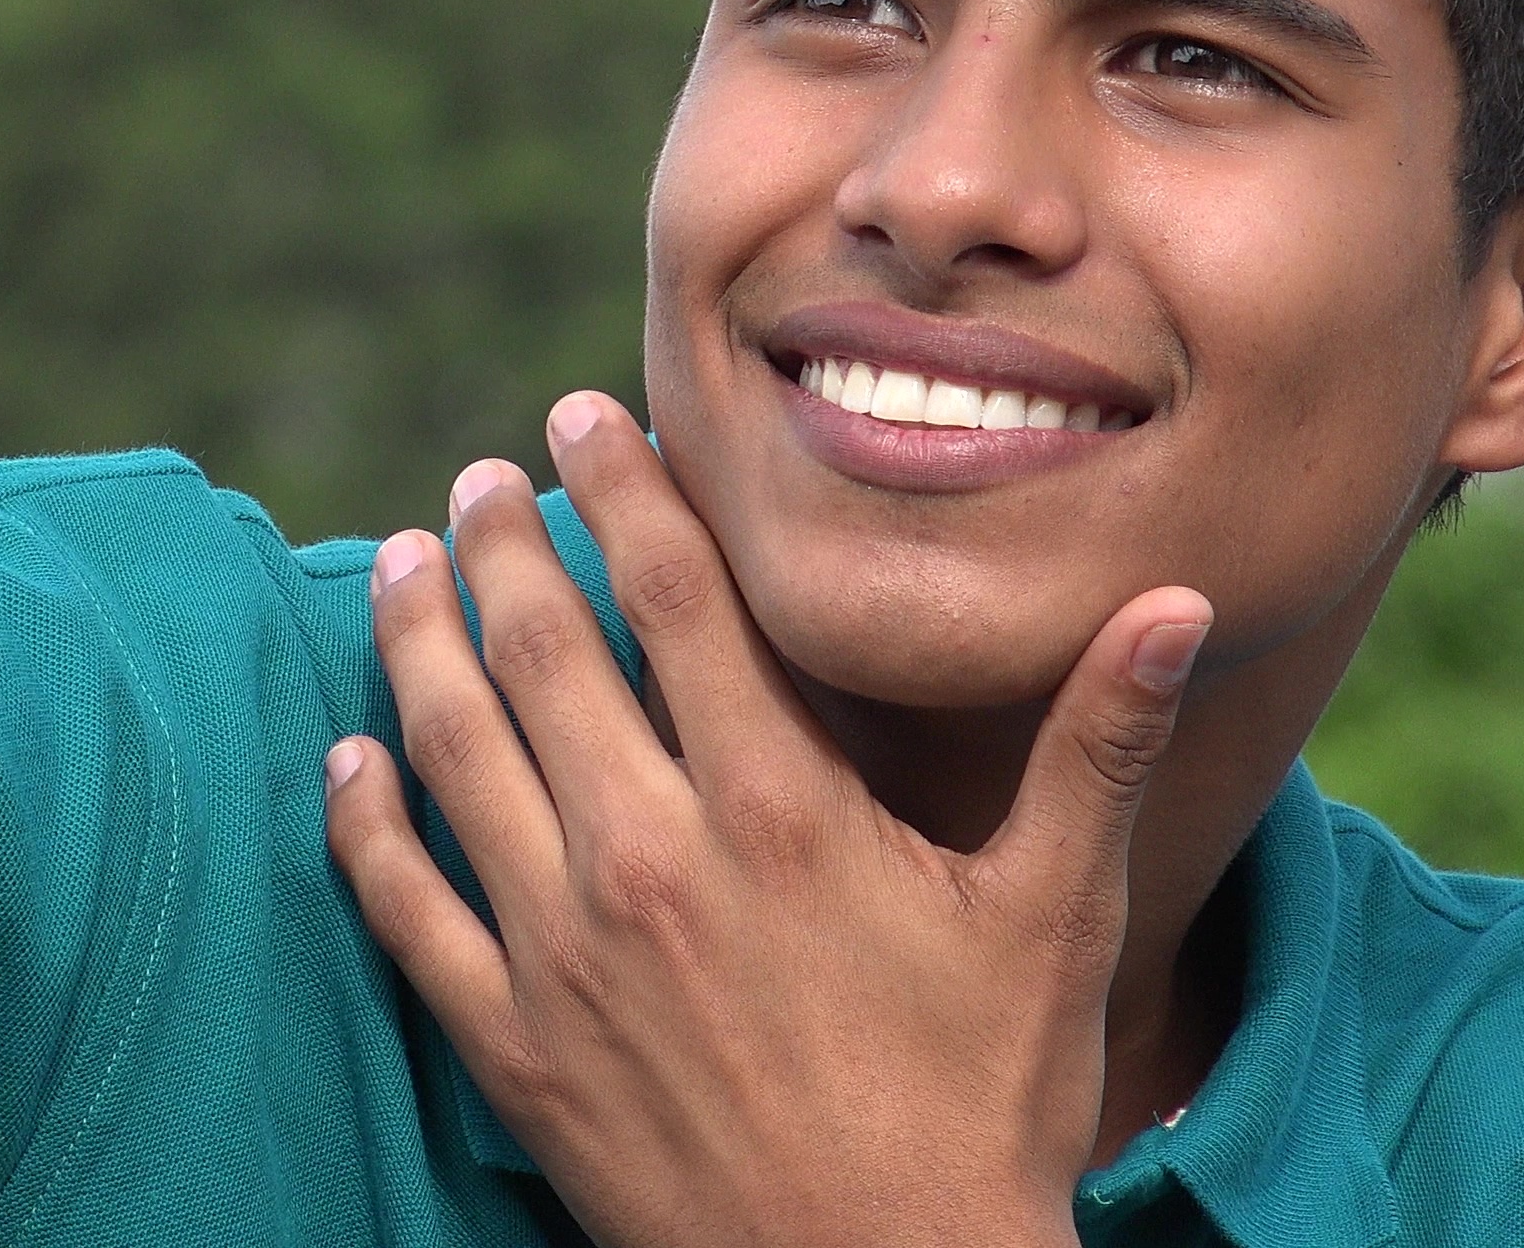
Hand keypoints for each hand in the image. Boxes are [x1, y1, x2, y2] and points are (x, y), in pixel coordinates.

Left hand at [323, 391, 1211, 1247]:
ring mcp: (567, 955)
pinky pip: (405, 910)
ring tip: (400, 566)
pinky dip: (363, 823)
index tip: (581, 414)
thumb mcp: (1058, 922)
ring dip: (416, 645)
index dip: (620, 488)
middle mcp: (653, 862)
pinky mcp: (512, 1048)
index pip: (675, 595)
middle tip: (476, 479)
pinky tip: (345, 760)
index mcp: (781, 811)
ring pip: (454, 754)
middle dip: (496, 544)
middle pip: (543, 651)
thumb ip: (1098, 749)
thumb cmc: (983, 1109)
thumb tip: (1178, 602)